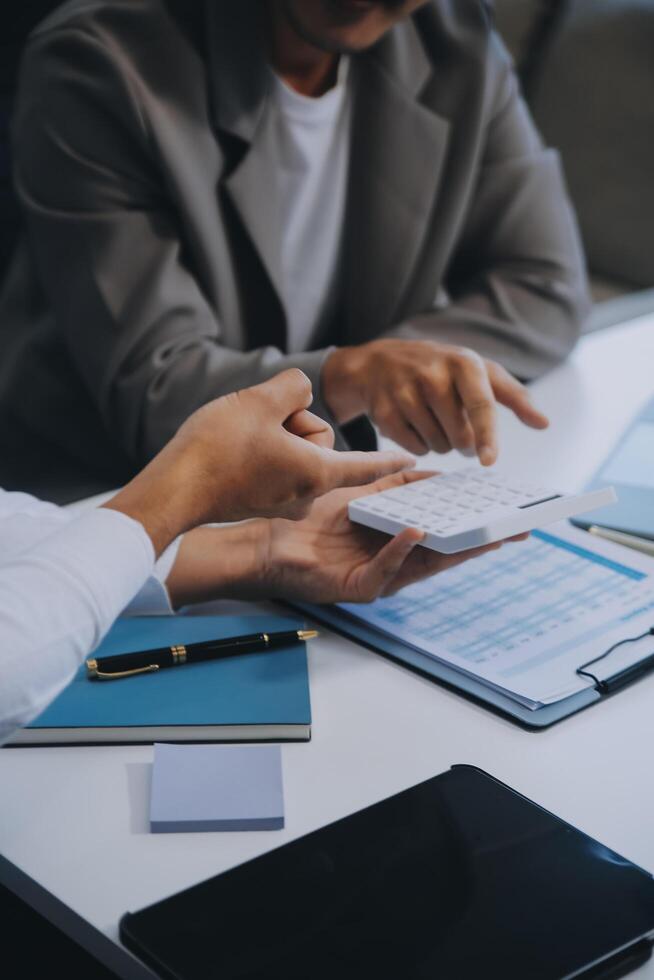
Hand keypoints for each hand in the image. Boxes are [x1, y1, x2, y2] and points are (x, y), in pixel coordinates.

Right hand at [104, 369, 412, 553]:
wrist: (174, 487)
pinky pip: (275, 465)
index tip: (413, 463)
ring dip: (274, 436)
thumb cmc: (217, 449)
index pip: (365, 463)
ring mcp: (283, 501)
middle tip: (260, 425)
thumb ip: (295, 387)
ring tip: (242, 439)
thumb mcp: (261, 399)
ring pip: (295, 451)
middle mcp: (306, 493)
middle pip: (319, 442)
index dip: (389, 459)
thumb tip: (300, 392)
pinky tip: (234, 452)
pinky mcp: (261, 502)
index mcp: (317, 472)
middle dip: (295, 424)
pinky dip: (261, 451)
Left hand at [165, 472, 525, 607]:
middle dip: (481, 541)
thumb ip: (393, 483)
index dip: (474, 521)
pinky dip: (400, 552)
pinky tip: (415, 534)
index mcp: (398, 538)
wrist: (268, 538)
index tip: (504, 508)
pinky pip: (384, 570)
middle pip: (447, 552)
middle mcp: (395, 561)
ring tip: (483, 535)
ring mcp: (379, 576)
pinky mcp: (358, 588)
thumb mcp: (360, 493)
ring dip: (453, 550)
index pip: (445, 530)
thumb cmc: (310, 517)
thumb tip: (428, 468)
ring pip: (425, 566)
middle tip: (515, 530)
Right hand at [322, 339, 548, 464]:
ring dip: (442, 444)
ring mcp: (403, 391)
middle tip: (456, 425)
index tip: (489, 461)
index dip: (486, 435)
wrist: (381, 362)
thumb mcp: (479, 373)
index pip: (480, 403)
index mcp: (462, 362)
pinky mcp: (382, 410)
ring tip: (433, 420)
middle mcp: (431, 373)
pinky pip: (413, 447)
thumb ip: (514, 396)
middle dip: (464, 442)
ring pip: (437, 445)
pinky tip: (415, 425)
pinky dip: (419, 445)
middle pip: (459, 435)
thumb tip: (544, 423)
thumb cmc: (442, 369)